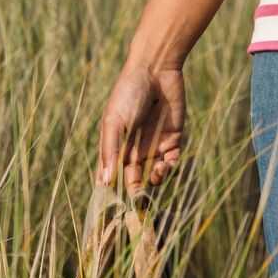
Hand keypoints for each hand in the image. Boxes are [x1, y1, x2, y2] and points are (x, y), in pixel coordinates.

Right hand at [98, 59, 185, 190]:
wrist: (155, 69)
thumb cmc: (128, 93)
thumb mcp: (114, 121)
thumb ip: (110, 150)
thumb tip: (104, 182)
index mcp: (115, 147)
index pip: (112, 176)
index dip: (112, 192)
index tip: (114, 208)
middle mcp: (134, 150)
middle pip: (134, 180)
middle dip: (136, 193)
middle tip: (139, 202)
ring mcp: (154, 145)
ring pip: (154, 175)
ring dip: (155, 181)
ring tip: (154, 176)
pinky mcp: (173, 139)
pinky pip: (172, 161)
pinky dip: (170, 169)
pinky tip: (165, 166)